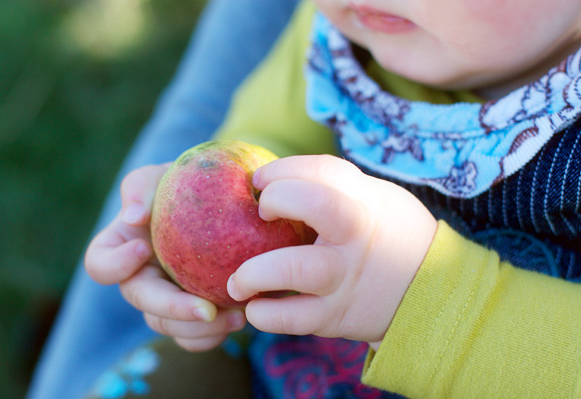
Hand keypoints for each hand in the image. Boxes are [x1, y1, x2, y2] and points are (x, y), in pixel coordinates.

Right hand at [84, 164, 245, 351]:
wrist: (217, 198)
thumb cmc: (181, 183)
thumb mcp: (159, 176)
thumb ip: (139, 188)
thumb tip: (134, 217)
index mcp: (122, 249)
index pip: (99, 264)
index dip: (116, 263)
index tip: (144, 247)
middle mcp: (140, 279)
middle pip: (144, 304)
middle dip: (174, 310)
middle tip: (208, 310)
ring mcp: (165, 300)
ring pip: (170, 327)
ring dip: (201, 329)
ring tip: (238, 316)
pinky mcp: (191, 314)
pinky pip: (196, 336)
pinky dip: (216, 334)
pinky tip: (242, 318)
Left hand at [227, 155, 436, 348]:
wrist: (433, 295)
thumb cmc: (391, 236)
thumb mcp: (378, 200)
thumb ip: (336, 189)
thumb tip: (274, 180)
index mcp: (366, 201)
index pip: (323, 170)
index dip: (283, 169)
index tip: (260, 181)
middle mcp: (356, 236)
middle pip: (316, 203)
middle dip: (278, 199)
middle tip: (259, 213)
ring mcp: (346, 277)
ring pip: (295, 269)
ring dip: (254, 273)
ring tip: (236, 281)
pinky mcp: (337, 316)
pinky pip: (294, 318)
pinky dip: (266, 315)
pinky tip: (256, 307)